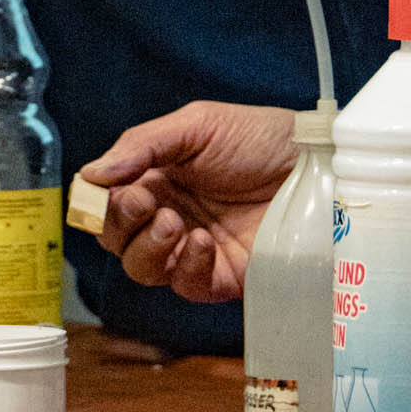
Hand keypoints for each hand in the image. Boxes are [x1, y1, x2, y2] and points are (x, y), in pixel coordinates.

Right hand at [84, 100, 298, 304]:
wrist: (319, 163)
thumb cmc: (263, 137)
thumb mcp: (198, 125)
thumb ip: (142, 145)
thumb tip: (91, 175)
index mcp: (158, 178)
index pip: (108, 202)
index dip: (102, 202)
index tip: (119, 188)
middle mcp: (171, 215)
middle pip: (116, 239)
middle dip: (120, 224)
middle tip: (144, 203)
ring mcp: (196, 249)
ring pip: (142, 269)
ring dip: (147, 247)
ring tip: (174, 222)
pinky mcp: (225, 277)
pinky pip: (186, 286)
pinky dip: (186, 266)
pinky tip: (201, 241)